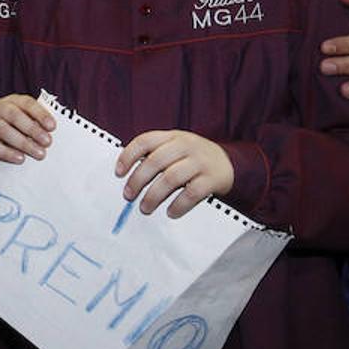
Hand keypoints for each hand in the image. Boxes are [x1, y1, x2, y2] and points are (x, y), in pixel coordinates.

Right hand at [0, 95, 54, 163]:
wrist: (2, 137)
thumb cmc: (23, 128)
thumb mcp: (31, 120)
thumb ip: (40, 124)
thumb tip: (52, 134)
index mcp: (15, 100)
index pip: (28, 104)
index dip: (41, 114)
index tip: (52, 127)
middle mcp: (0, 108)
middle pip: (15, 116)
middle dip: (32, 129)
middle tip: (48, 142)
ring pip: (4, 130)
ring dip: (23, 143)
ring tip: (39, 154)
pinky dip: (7, 153)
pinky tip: (21, 159)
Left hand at [116, 130, 232, 217]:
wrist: (229, 162)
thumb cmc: (193, 158)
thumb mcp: (175, 148)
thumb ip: (155, 155)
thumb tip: (127, 176)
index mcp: (172, 136)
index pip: (145, 141)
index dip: (128, 156)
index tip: (118, 173)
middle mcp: (185, 145)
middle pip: (156, 161)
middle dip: (138, 180)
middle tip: (128, 195)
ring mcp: (200, 162)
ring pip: (171, 178)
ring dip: (154, 195)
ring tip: (145, 208)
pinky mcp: (212, 179)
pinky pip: (192, 193)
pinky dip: (179, 205)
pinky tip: (170, 212)